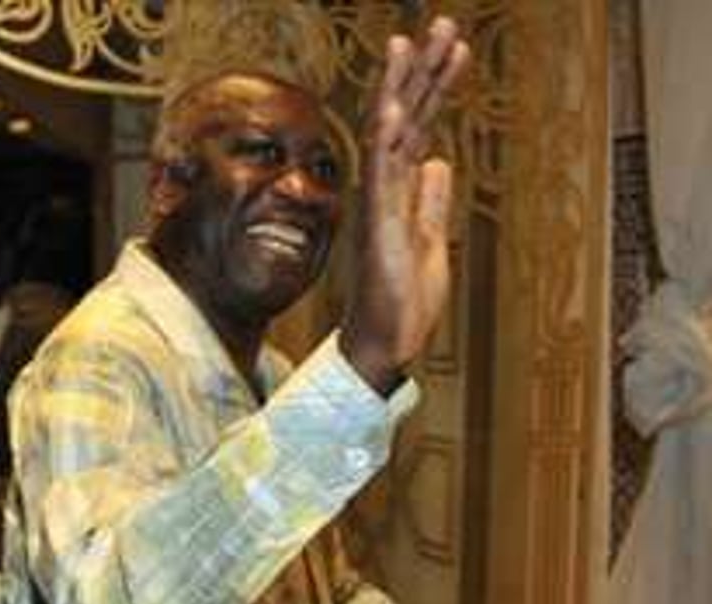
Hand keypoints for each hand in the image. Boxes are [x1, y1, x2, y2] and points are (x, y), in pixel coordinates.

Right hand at [340, 16, 469, 394]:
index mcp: (401, 189)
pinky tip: (392, 106)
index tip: (455, 48)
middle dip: (423, 70)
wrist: (387, 340)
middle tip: (442, 25)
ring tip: (410, 43)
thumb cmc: (405, 298)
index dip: (436, 86)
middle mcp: (386, 187)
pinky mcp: (378, 224)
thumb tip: (438, 161)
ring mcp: (379, 202)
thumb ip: (431, 199)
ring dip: (399, 89)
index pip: (419, 126)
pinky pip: (379, 175)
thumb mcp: (431, 240)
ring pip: (387, 135)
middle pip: (404, 117)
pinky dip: (385, 139)